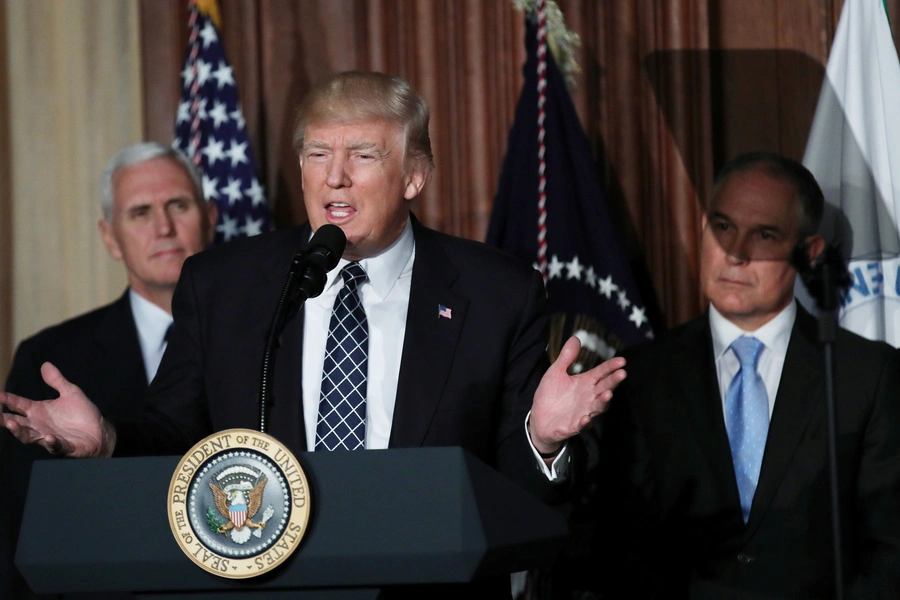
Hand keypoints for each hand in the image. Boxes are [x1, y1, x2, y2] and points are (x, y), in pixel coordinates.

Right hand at [0, 362, 114, 456]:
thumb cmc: (82, 413)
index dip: (7, 399)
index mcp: (39, 411)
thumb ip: (57, 381)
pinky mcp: (62, 446)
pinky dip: (50, 442)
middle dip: (4, 419)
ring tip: (11, 423)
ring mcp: (48, 437)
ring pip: (28, 437)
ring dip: (19, 431)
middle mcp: (39, 425)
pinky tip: (48, 437)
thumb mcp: (70, 393)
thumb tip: (45, 364)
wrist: (100, 431)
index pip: (18, 404)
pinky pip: (54, 446)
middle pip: (17, 422)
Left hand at [529, 336, 626, 453]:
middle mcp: (588, 397)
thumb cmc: (551, 395)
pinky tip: (585, 419)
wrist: (540, 419)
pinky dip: (585, 423)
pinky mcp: (575, 426)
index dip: (611, 367)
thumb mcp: (555, 373)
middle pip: (604, 387)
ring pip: (598, 407)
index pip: (601, 373)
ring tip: (607, 394)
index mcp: (585, 383)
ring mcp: (584, 412)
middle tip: (622, 374)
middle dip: (613, 381)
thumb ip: (566, 357)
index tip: (622, 360)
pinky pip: (583, 426)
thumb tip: (576, 337)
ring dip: (603, 401)